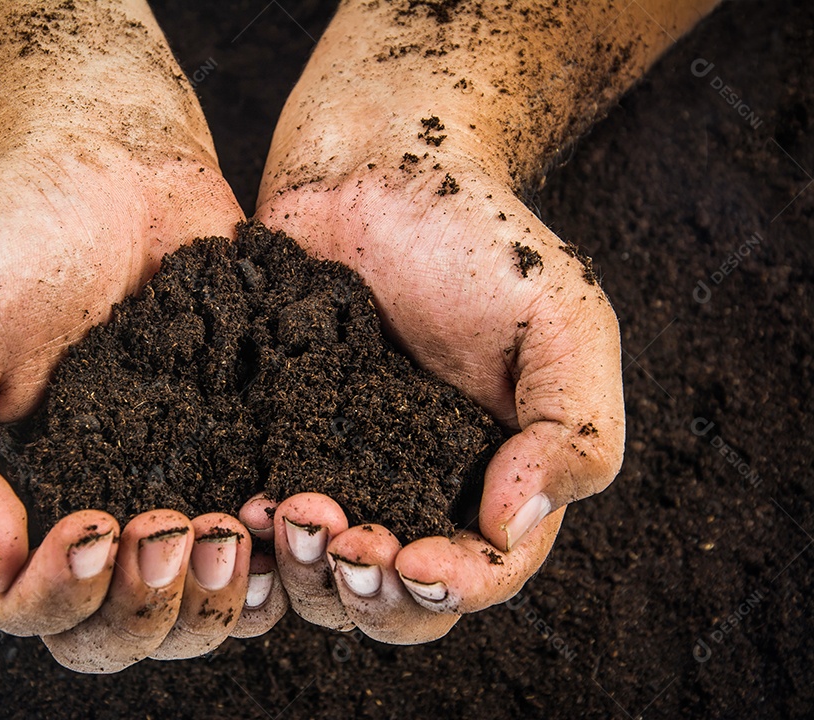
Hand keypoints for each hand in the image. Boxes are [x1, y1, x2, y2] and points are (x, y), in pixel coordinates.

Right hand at [0, 138, 280, 670]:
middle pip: (126, 635)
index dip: (61, 599)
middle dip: (153, 609)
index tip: (96, 526)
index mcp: (15, 507)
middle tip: (178, 531)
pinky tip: (293, 506)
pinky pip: (275, 542)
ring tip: (240, 528)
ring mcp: (182, 490)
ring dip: (226, 602)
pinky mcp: (248, 453)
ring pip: (206, 612)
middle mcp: (101, 516)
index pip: (29, 612)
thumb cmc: (8, 242)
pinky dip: (286, 553)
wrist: (110, 163)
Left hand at [251, 153, 623, 641]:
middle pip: (399, 601)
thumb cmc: (481, 237)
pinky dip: (257, 536)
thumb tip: (511, 524)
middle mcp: (420, 490)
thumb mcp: (563, 321)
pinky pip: (265, 520)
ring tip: (285, 513)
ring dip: (306, 573)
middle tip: (341, 539)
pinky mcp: (280, 441)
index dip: (451, 589)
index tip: (413, 561)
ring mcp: (344, 470)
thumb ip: (573, 429)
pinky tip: (244, 500)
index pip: (485, 573)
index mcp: (499, 477)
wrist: (375, 167)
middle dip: (370, 593)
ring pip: (324, 578)